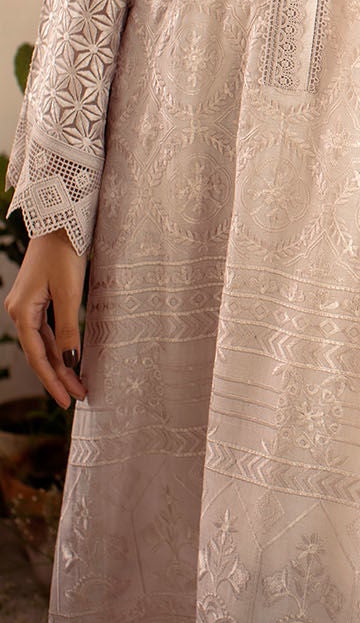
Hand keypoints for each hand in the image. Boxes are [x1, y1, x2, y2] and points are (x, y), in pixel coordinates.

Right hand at [3, 228, 87, 408]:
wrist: (59, 222)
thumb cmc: (64, 253)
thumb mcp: (70, 293)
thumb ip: (69, 329)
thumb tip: (70, 361)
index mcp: (22, 312)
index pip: (38, 357)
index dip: (52, 381)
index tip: (67, 400)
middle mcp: (19, 311)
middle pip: (39, 353)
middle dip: (59, 376)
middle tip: (78, 396)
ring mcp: (26, 305)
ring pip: (43, 343)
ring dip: (60, 363)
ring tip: (77, 383)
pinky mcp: (37, 298)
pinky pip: (46, 330)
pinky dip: (58, 345)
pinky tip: (69, 358)